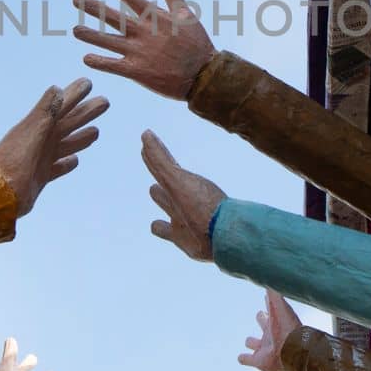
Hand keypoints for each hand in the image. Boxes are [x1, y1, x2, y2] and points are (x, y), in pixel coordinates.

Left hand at [0, 78, 108, 215]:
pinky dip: (67, 163)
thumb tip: (58, 89)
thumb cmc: (14, 161)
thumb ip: (45, 112)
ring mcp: (42, 158)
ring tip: (96, 131)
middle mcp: (43, 140)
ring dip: (81, 137)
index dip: (75, 93)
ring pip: (68, 143)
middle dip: (87, 112)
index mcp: (41, 126)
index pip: (62, 105)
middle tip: (104, 102)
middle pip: (70, 122)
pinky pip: (58, 167)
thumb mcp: (31, 132)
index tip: (88, 82)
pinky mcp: (41, 176)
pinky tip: (75, 160)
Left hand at [71, 0, 214, 100]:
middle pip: (113, 17)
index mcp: (155, 18)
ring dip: (90, 35)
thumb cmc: (198, 45)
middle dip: (93, 7)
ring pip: (108, 41)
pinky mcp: (137, 71)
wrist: (203, 76)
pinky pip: (113, 65)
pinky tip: (86, 58)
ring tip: (75, 31)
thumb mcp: (188, 17)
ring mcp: (138, 52)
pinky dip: (99, 62)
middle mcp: (143, 33)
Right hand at [141, 130, 223, 260]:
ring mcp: (181, 217)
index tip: (146, 137)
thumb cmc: (202, 205)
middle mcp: (181, 198)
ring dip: (161, 198)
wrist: (224, 236)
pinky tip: (156, 225)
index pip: (164, 164)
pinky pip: (165, 230)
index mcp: (182, 183)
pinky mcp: (180, 237)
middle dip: (160, 172)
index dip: (154, 152)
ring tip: (155, 190)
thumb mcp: (177, 180)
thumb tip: (146, 133)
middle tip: (152, 160)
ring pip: (166, 203)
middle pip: (166, 181)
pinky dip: (159, 227)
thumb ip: (160, 160)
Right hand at [237, 290, 300, 370]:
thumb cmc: (288, 327)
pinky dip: (244, 358)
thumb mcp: (279, 307)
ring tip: (249, 341)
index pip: (271, 308)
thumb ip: (273, 293)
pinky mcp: (259, 361)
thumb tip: (267, 276)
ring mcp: (264, 348)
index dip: (269, 302)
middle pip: (264, 324)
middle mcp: (270, 334)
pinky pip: (248, 359)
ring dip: (252, 342)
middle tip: (260, 314)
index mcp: (275, 321)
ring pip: (256, 344)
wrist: (293, 352)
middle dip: (262, 320)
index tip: (267, 296)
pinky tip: (240, 358)